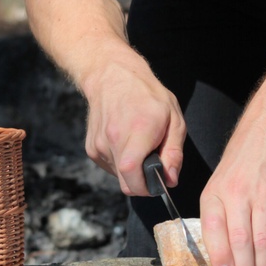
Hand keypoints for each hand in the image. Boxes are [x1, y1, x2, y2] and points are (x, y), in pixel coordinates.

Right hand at [80, 62, 186, 195]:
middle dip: (142, 182)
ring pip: (119, 176)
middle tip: (152, 164)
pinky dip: (121, 162)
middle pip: (126, 183)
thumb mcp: (174, 119)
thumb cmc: (147, 96)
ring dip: (132, 169)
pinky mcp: (92, 149)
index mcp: (137, 132)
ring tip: (138, 145)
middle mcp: (113, 140)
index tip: (157, 182)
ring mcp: (99, 145)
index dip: (146, 188)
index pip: (133, 175)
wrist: (112, 77)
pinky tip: (125, 142)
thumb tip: (170, 180)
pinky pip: (110, 167)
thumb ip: (174, 153)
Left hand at [199, 99, 265, 265]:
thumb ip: (220, 214)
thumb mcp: (219, 181)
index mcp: (216, 194)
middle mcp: (237, 196)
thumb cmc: (244, 157)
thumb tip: (222, 252)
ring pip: (262, 242)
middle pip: (240, 242)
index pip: (214, 231)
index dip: (220, 257)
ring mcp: (264, 197)